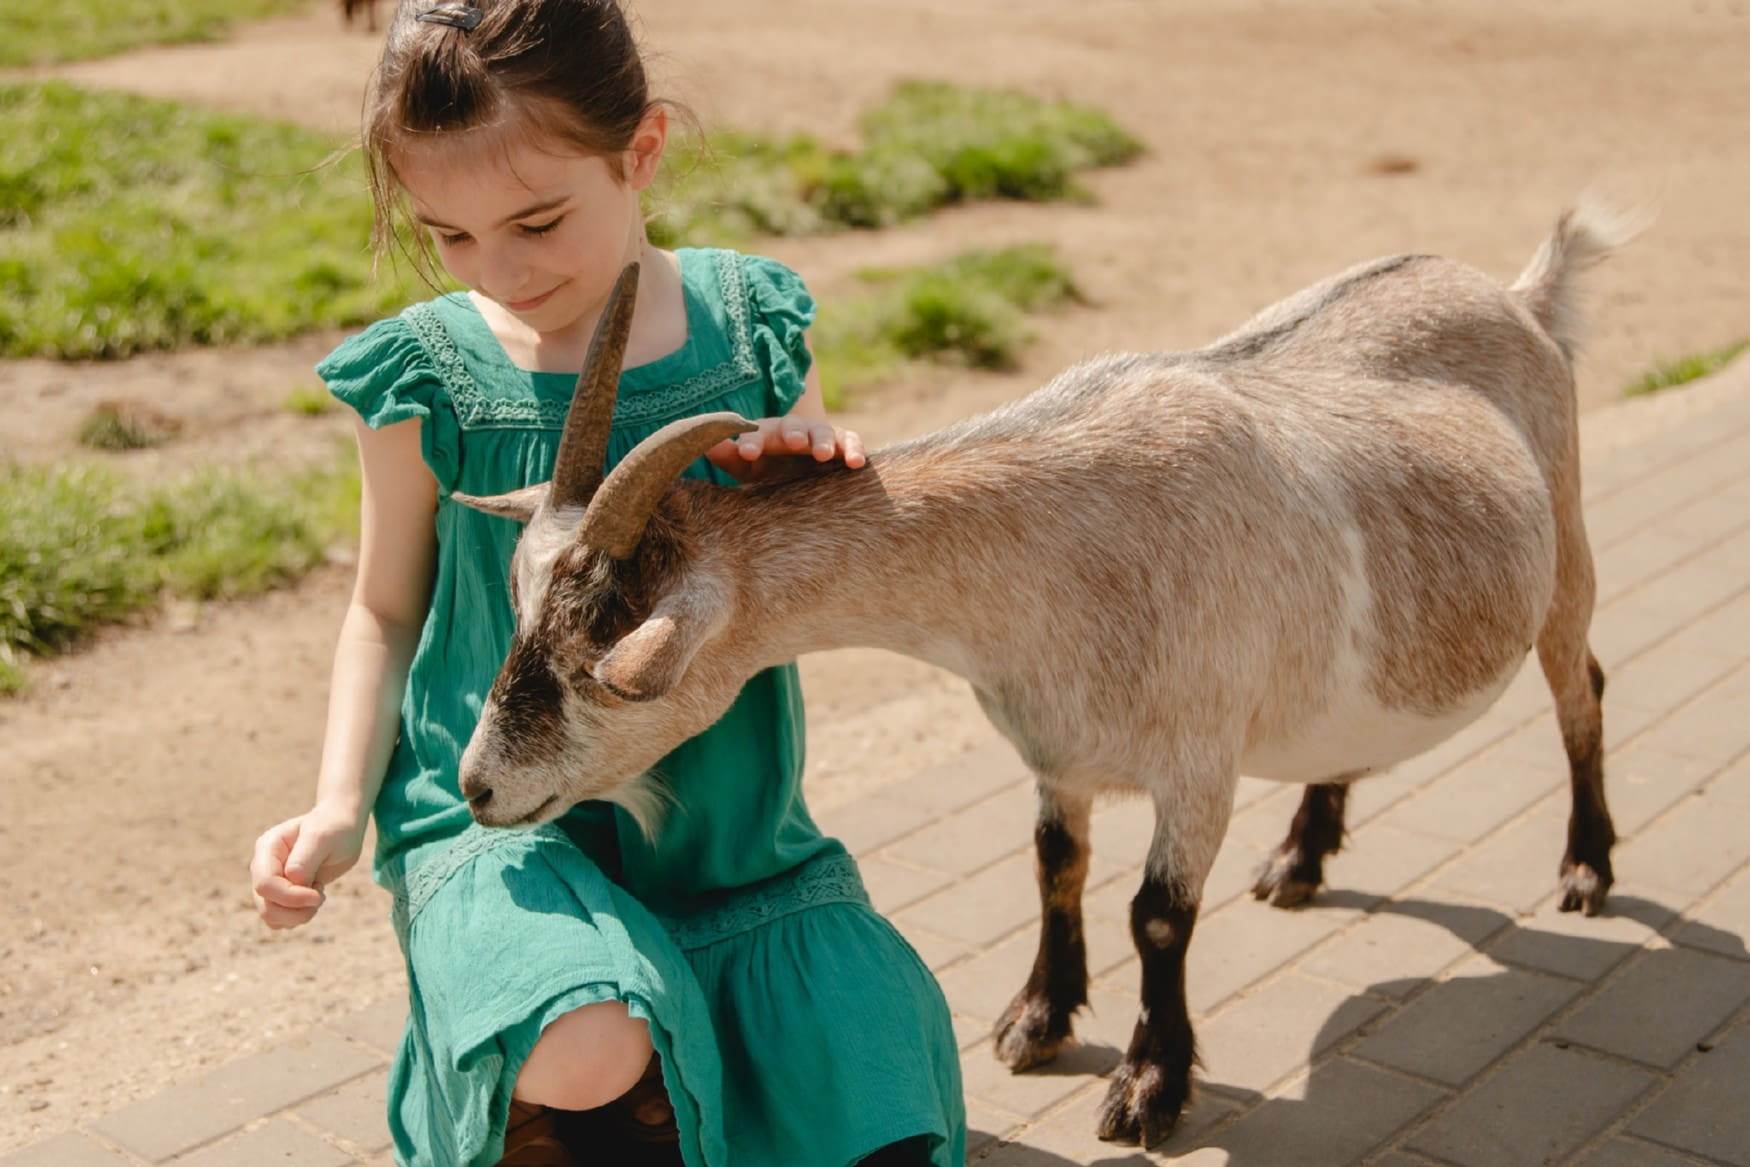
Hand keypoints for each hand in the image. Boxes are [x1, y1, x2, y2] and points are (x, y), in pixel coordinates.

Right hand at [250, 803, 368, 929]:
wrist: (343, 828)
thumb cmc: (335, 828)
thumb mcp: (323, 837)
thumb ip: (305, 858)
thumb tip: (291, 879)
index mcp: (268, 848)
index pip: (265, 884)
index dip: (291, 897)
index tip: (319, 894)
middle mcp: (263, 866)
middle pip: (265, 905)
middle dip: (295, 911)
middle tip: (321, 897)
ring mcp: (270, 881)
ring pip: (270, 916)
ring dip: (298, 916)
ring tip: (318, 895)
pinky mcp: (280, 894)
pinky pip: (280, 919)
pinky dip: (298, 917)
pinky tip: (313, 898)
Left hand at [705, 416, 866, 483]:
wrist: (797, 472)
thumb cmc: (766, 467)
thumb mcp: (744, 466)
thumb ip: (728, 455)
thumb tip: (704, 446)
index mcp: (766, 434)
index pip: (756, 434)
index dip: (751, 441)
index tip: (746, 453)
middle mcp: (793, 430)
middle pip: (793, 427)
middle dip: (794, 433)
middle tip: (794, 443)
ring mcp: (819, 436)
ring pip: (823, 432)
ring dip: (824, 441)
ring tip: (825, 455)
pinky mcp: (841, 444)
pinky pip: (850, 442)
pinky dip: (854, 449)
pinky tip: (857, 463)